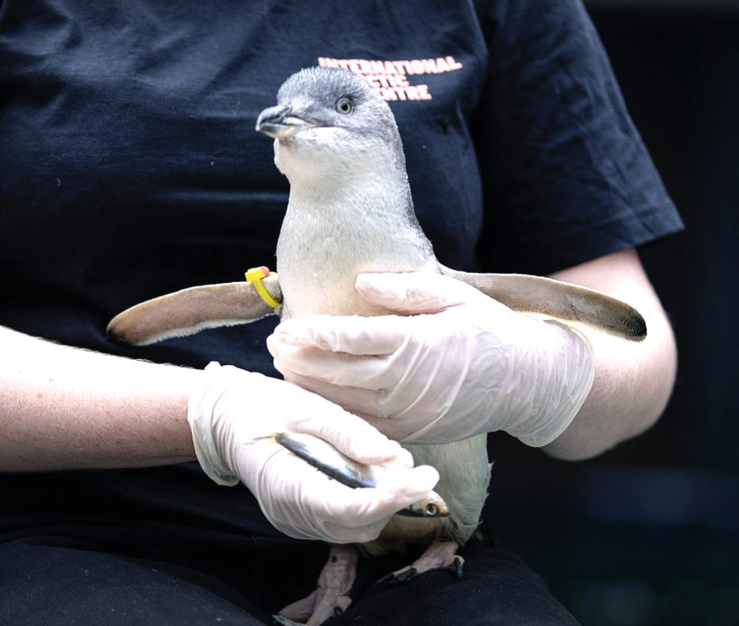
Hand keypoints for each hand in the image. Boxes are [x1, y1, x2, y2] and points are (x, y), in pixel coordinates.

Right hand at [188, 362, 438, 542]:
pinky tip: (373, 477)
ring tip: (399, 470)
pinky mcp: (301, 517)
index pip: (348, 508)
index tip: (424, 477)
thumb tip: (395, 459)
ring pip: (354, 529)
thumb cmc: (260, 407)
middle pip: (357, 526)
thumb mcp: (304, 406)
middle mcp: (290, 514)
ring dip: (384, 504)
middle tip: (419, 471)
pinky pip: (342, 522)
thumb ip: (349, 433)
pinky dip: (367, 503)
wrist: (224, 419)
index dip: (392, 497)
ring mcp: (294, 521)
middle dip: (394, 502)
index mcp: (285, 486)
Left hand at [266, 272, 594, 446]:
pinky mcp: (411, 432)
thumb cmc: (490, 330)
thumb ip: (406, 289)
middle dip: (301, 360)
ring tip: (284, 368)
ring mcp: (409, 412)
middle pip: (340, 373)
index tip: (287, 328)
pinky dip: (333, 410)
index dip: (315, 334)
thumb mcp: (454, 296)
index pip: (354, 339)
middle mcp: (410, 382)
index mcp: (419, 343)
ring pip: (345, 402)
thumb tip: (361, 282)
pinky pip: (362, 423)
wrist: (528, 382)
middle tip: (273, 346)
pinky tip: (313, 397)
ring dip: (310, 386)